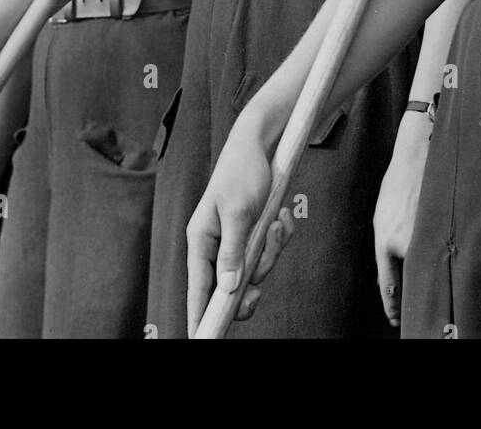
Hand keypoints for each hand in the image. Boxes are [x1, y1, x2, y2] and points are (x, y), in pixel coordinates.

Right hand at [186, 118, 294, 336]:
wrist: (261, 141)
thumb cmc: (244, 170)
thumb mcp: (239, 212)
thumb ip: (233, 252)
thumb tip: (228, 289)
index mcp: (201, 239)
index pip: (197, 289)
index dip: (200, 317)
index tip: (205, 340)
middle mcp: (214, 243)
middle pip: (232, 285)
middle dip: (254, 276)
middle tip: (263, 282)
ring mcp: (234, 238)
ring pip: (254, 267)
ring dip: (272, 250)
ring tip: (278, 224)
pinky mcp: (251, 231)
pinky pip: (267, 249)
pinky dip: (279, 236)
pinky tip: (282, 217)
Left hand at [373, 112, 431, 326]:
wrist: (416, 158)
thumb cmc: (397, 186)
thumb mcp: (381, 217)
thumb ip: (385, 245)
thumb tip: (391, 272)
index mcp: (384, 239)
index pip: (388, 282)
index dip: (391, 304)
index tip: (394, 319)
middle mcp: (404, 240)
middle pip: (408, 280)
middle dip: (410, 294)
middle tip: (411, 310)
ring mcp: (423, 234)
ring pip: (425, 265)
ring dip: (426, 272)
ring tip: (430, 274)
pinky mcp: (441, 226)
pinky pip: (439, 250)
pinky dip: (440, 256)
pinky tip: (444, 256)